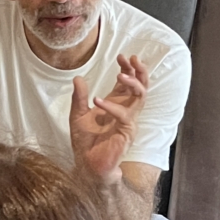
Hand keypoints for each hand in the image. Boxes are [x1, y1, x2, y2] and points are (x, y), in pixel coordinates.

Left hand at [69, 54, 147, 184]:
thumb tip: (78, 78)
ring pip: (141, 97)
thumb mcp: (78, 115)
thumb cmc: (85, 141)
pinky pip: (124, 115)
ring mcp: (129, 121)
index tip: (122, 56)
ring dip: (132, 84)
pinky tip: (97, 100)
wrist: (87, 163)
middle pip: (141, 86)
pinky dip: (111, 106)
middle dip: (139, 71)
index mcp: (116, 104)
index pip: (128, 82)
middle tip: (131, 59)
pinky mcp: (127, 131)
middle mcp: (126, 110)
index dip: (128, 68)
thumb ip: (79, 97)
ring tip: (120, 75)